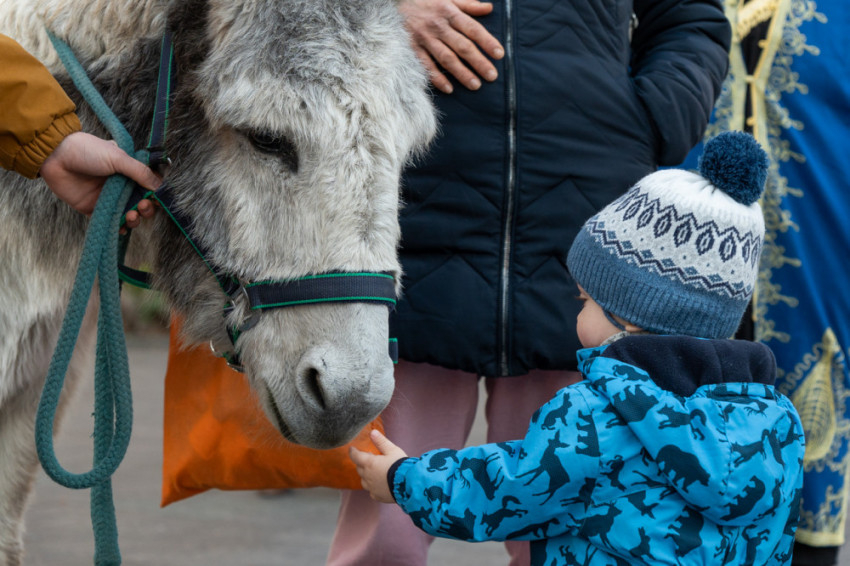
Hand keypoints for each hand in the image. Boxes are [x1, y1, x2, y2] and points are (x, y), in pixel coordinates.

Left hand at [39, 131, 159, 227]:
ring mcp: (107, 198)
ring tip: (131, 216)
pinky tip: (122, 227)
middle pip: (141, 202)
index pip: (148, 185)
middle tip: (142, 207)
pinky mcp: (94, 208)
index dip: (154, 194)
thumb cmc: (87, 150)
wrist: (55, 157)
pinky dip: (118, 227)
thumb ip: (140, 172)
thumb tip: (159, 186)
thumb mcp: (118, 157)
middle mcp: (120, 185)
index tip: (156, 198)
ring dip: (134, 219)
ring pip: (128, 214)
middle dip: (146, 208)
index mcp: (128, 170)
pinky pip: (110, 222)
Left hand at [350, 429, 407, 502]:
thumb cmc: (401, 465)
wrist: (409, 484)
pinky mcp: (377, 496)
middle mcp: (367, 477)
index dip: (352, 451)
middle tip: (369, 458)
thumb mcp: (392, 450)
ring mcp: (371, 488)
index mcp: (369, 464)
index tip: (352, 449)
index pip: (355, 456)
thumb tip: (372, 432)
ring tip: (374, 471)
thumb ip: (381, 441)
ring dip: (366, 475)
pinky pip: (371, 491)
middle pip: (359, 468)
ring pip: (363, 480)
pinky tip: (380, 484)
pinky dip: (373, 486)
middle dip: (361, 462)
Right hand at [399, 0, 503, 92]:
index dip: (487, 41)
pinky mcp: (412, 48)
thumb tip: (489, 8)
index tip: (499, 54)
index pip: (472, 29)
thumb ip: (468, 4)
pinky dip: (437, 77)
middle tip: (492, 76)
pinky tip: (449, 88)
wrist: (392, 3)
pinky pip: (426, 65)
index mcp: (449, 12)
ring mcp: (425, 38)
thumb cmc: (424, 2)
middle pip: (462, 46)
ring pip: (446, 58)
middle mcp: (438, 26)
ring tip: (475, 85)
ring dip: (461, 73)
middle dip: (478, 62)